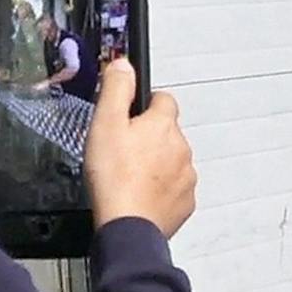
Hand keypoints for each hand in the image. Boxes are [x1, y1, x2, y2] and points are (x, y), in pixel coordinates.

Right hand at [84, 58, 196, 238]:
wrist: (127, 226)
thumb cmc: (114, 178)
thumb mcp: (105, 124)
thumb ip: (116, 89)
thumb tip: (124, 65)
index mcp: (163, 124)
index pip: (163, 99)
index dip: (145, 105)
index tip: (130, 117)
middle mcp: (181, 147)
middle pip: (168, 132)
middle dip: (149, 138)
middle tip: (123, 152)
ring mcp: (186, 176)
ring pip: (172, 160)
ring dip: (156, 165)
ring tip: (129, 177)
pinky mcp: (185, 202)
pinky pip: (175, 189)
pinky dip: (160, 190)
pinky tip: (139, 195)